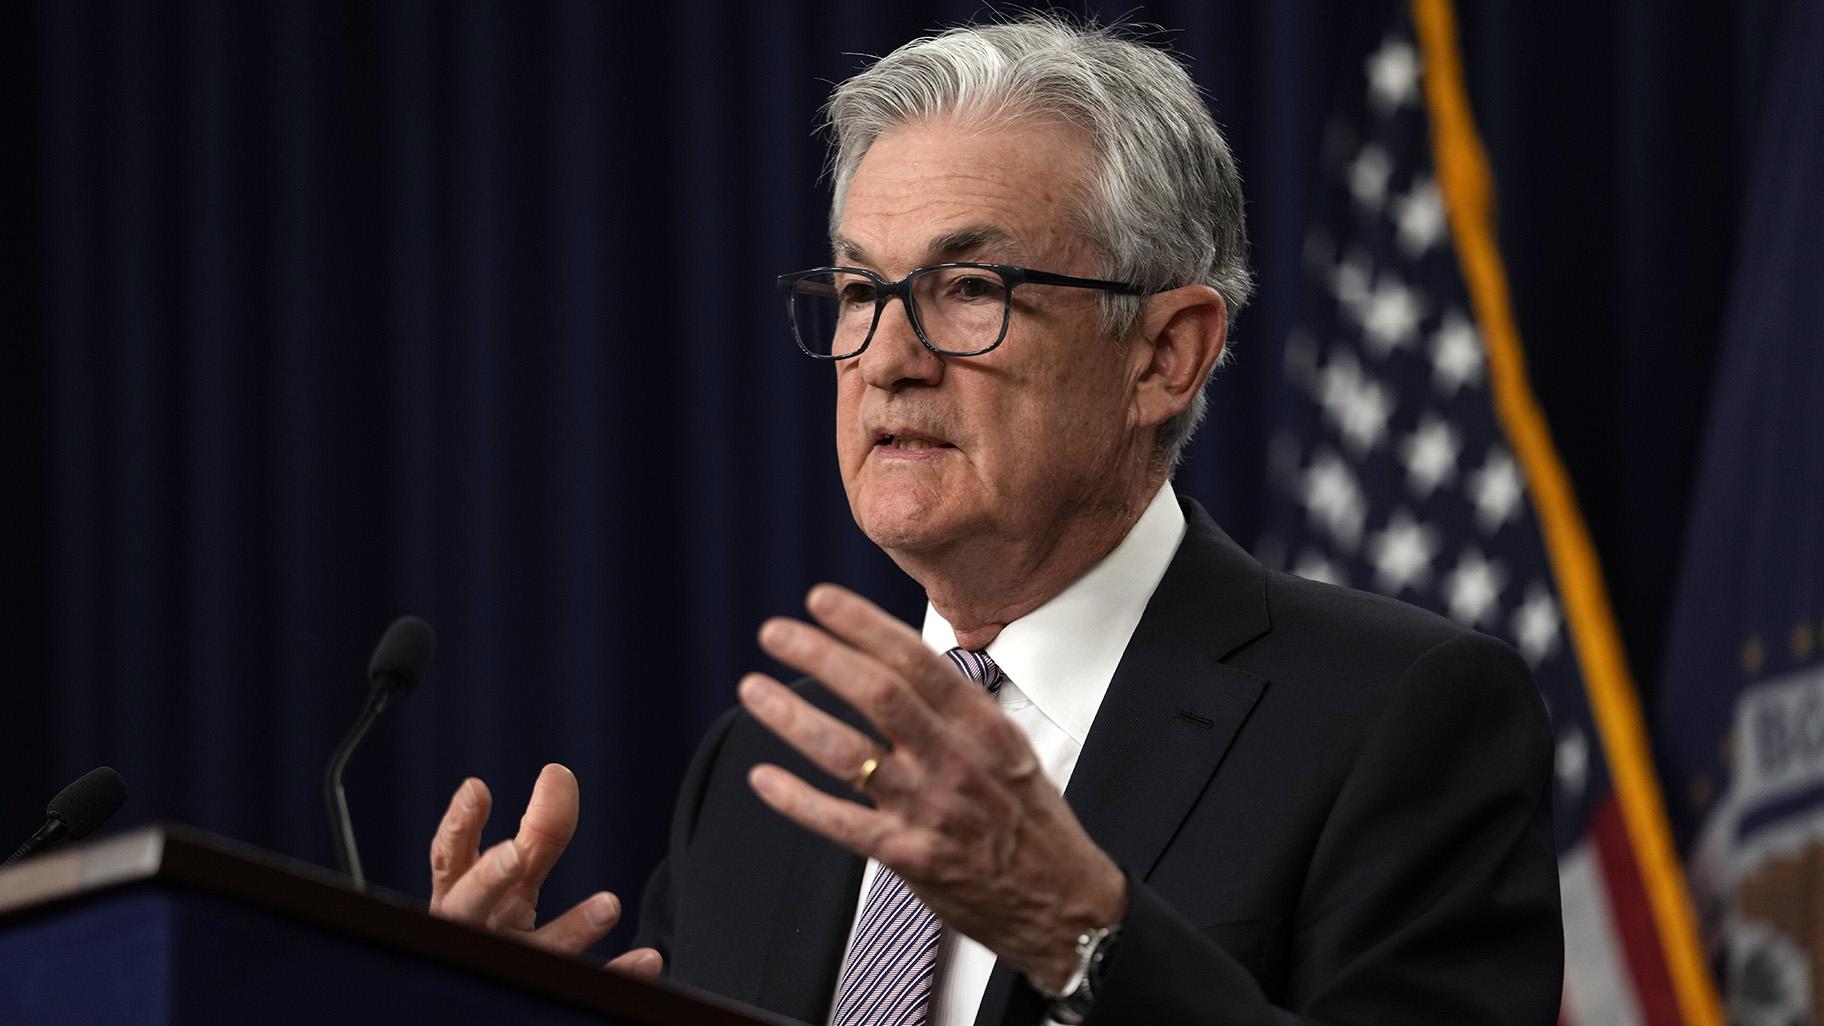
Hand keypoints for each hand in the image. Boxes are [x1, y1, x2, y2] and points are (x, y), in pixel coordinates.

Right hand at [428, 763, 663, 976]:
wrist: (495, 998)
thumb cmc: (495, 928)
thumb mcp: (513, 882)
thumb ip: (536, 834)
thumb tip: (557, 772)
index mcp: (461, 901)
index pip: (450, 861)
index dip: (459, 827)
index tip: (478, 788)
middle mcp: (476, 935)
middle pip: (469, 908)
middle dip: (487, 880)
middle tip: (512, 854)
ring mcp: (508, 969)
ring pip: (532, 953)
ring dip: (569, 931)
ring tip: (610, 904)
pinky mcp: (541, 999)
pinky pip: (581, 987)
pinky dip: (614, 973)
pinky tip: (649, 958)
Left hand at [737, 584, 1126, 990]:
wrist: (1063, 903)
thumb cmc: (1031, 821)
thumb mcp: (1010, 749)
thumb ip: (957, 711)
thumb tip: (902, 665)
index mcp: (982, 727)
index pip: (916, 660)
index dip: (864, 625)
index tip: (821, 600)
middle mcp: (955, 761)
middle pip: (878, 694)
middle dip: (821, 656)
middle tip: (776, 632)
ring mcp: (930, 810)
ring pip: (849, 753)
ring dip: (793, 717)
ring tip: (753, 689)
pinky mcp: (909, 857)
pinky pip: (841, 823)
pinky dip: (797, 799)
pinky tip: (763, 777)